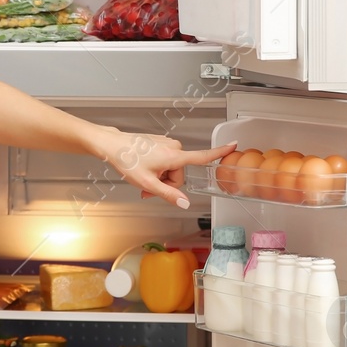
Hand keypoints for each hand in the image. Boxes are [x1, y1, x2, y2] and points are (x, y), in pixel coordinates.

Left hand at [94, 130, 236, 208]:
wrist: (112, 145)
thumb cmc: (127, 160)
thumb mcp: (147, 183)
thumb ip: (168, 194)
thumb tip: (185, 202)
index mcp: (174, 156)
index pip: (202, 156)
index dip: (219, 152)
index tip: (233, 145)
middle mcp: (173, 147)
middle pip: (179, 174)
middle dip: (166, 183)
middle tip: (148, 188)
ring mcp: (166, 144)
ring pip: (171, 169)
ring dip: (159, 177)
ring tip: (143, 179)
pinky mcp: (159, 143)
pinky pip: (164, 161)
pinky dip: (155, 169)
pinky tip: (143, 169)